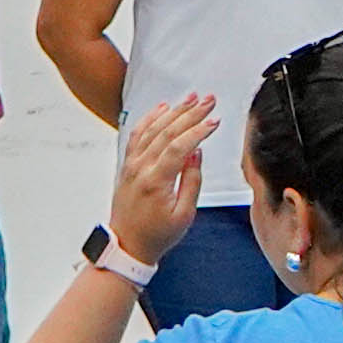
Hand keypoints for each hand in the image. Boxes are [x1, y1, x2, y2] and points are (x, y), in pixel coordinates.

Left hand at [103, 93, 215, 266]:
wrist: (127, 244)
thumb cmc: (157, 234)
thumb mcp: (184, 215)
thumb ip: (192, 181)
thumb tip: (197, 153)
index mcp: (156, 182)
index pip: (180, 147)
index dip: (199, 131)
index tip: (215, 120)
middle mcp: (141, 169)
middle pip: (167, 132)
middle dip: (190, 113)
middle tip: (208, 100)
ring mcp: (131, 165)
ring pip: (152, 130)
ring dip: (173, 111)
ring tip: (190, 98)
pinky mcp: (127, 165)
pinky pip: (137, 135)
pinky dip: (149, 119)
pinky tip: (162, 108)